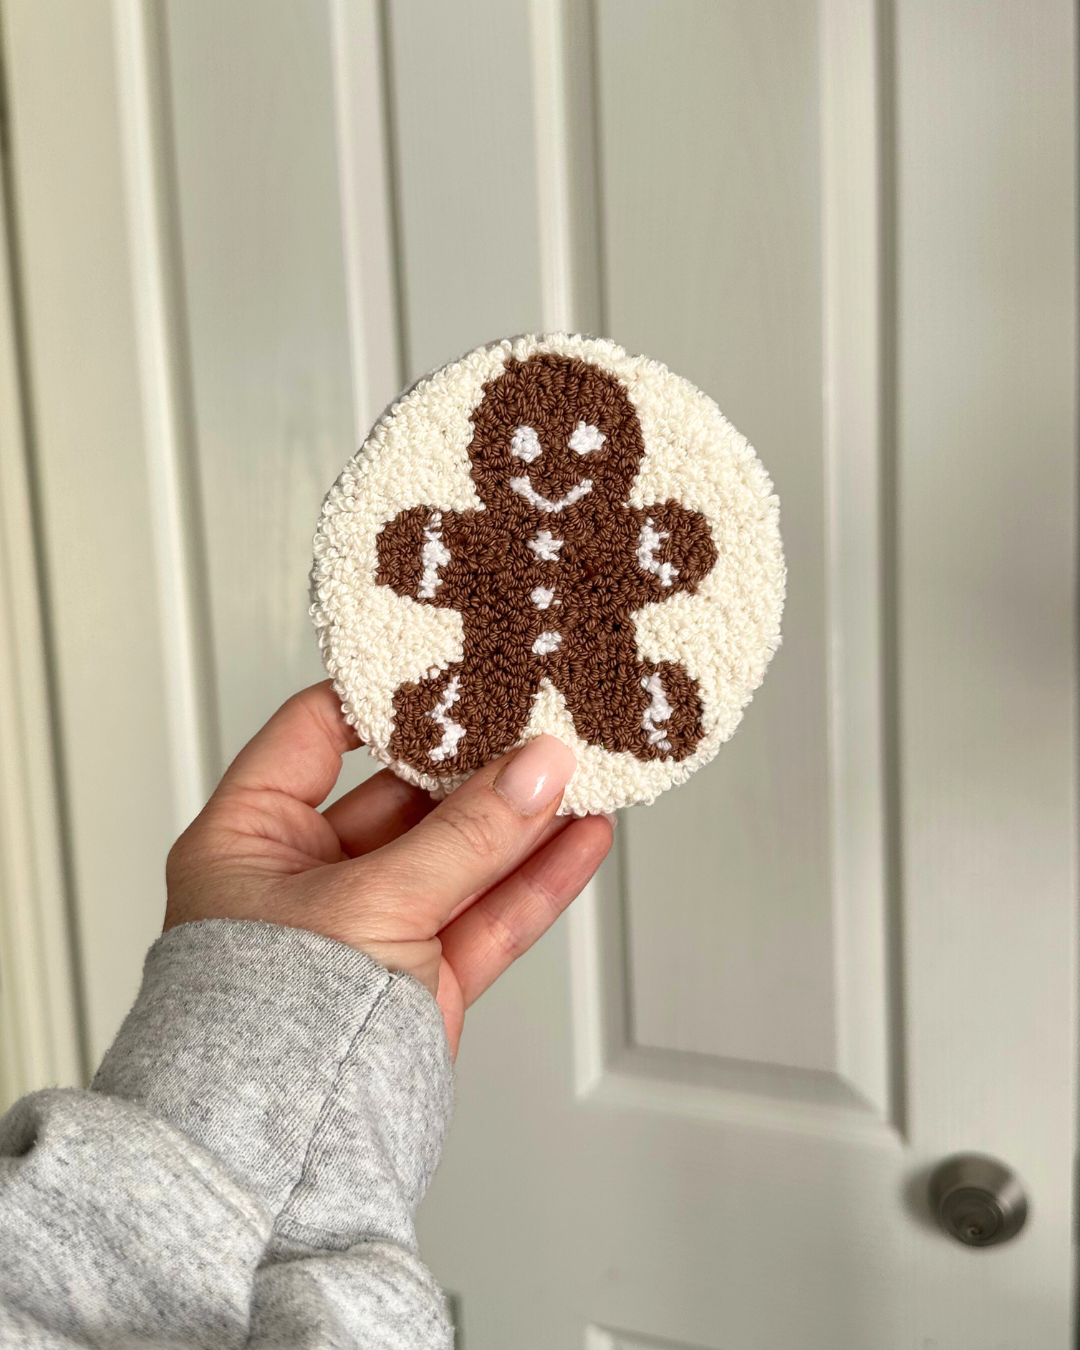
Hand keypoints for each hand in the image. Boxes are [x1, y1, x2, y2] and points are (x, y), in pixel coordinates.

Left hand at [164, 681, 612, 1054]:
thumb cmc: (270, 1031)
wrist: (283, 1167)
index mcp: (249, 838)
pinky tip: (581, 842)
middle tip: (538, 722)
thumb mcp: (371, 902)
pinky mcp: (419, 984)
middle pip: (403, 797)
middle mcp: (304, 879)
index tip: (448, 666)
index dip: (381, 699)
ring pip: (457, 860)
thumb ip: (465, 834)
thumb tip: (542, 766)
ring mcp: (367, 932)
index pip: (314, 734)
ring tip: (584, 775)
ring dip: (521, 823)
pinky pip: (484, 918)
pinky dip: (534, 884)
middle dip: (475, 767)